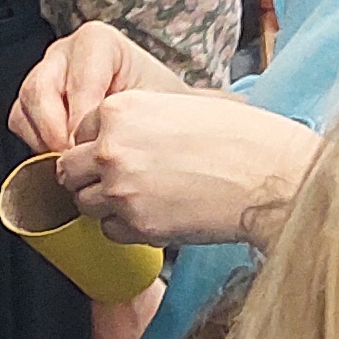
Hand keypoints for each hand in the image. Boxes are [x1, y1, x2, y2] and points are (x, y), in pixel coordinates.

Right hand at [10, 21, 185, 160]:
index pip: (78, 82)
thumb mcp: (155, 105)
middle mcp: (65, 52)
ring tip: (72, 161)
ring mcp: (45, 72)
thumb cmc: (160, 105)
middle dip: (55, 132)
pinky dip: (37, 144)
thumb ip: (124, 117)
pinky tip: (64, 155)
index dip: (83, 121)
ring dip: (44, 140)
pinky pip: (20, 121)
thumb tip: (92, 145)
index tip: (94, 147)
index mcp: (97, 41)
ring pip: (24, 106)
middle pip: (40, 90)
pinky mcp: (33, 97)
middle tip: (76, 160)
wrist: (159, 113)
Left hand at [58, 89, 321, 248]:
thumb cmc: (238, 138)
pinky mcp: (136, 224)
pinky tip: (157, 215)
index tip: (119, 155)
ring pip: (83, 203)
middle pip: (69, 170)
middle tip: (121, 182)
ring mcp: (120, 188)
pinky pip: (109, 231)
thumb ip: (138, 120)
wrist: (269, 175)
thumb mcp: (179, 107)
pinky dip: (126, 228)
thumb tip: (110, 137)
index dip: (98, 146)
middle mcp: (111, 147)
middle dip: (89, 177)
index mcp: (120, 110)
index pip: (80, 132)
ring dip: (106, 205)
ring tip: (144, 198)